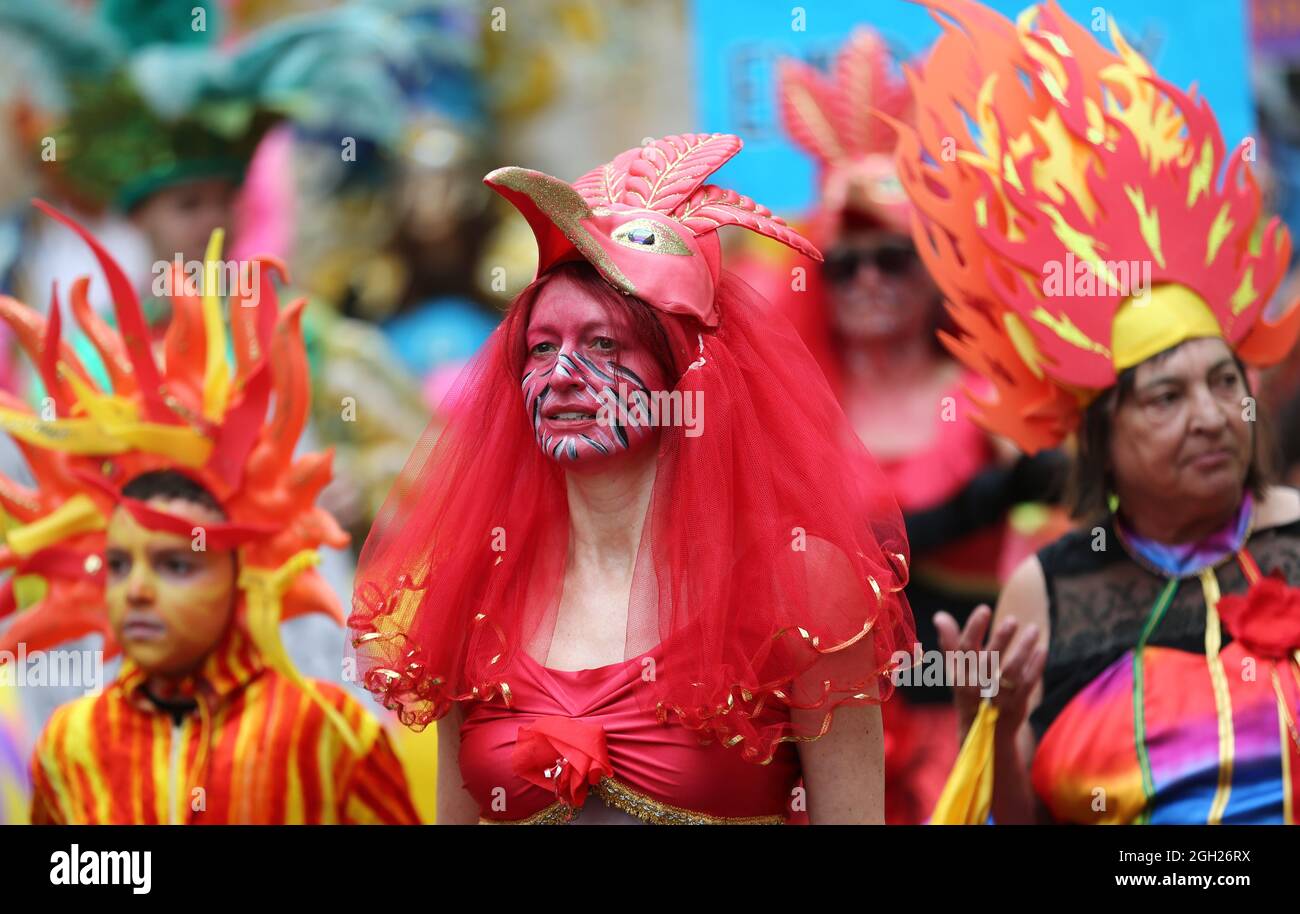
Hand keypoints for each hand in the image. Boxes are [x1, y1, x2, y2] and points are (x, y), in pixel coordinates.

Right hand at [934, 605, 1046, 743]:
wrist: (982, 735)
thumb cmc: (968, 693)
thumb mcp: (955, 671)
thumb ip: (949, 643)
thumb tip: (939, 616)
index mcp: (960, 675)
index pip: (964, 648)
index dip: (974, 628)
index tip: (984, 609)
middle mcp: (976, 686)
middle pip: (990, 659)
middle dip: (1001, 638)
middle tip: (1012, 620)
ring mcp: (997, 697)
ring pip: (1012, 670)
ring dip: (1024, 648)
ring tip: (1033, 629)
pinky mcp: (1016, 705)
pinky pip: (1028, 683)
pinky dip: (1036, 665)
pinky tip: (1042, 649)